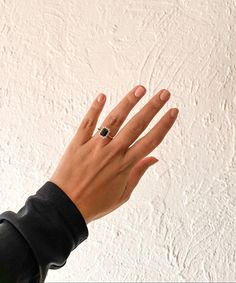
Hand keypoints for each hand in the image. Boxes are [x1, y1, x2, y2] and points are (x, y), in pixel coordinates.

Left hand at [49, 85, 178, 223]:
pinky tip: (102, 96)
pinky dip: (95, 109)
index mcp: (125, 165)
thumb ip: (138, 173)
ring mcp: (95, 145)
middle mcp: (113, 152)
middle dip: (153, 107)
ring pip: (114, 119)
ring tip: (140, 89)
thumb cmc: (95, 203)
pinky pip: (87, 122)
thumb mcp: (123, 194)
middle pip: (137, 125)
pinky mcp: (78, 143)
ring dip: (128, 102)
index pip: (151, 140)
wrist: (66, 207)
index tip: (173, 112)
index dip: (164, 125)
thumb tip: (154, 159)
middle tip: (164, 93)